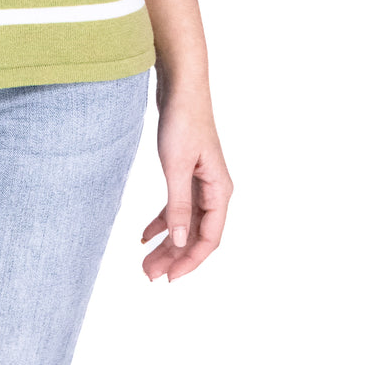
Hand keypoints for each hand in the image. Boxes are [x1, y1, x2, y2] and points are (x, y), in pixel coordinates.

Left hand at [141, 89, 232, 282]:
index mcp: (219, 191)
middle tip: (149, 275)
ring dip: (167, 244)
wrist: (180, 86)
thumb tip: (178, 242)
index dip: (189, 261)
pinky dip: (162, 221)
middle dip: (174, 257)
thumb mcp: (176, 165)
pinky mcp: (186, 173)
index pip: (209, 239)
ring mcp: (200, 182)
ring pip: (185, 223)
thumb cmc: (182, 121)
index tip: (169, 278)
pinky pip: (177, 207)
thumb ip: (178, 205)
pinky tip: (145, 235)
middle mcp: (214, 190)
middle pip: (195, 235)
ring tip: (145, 262)